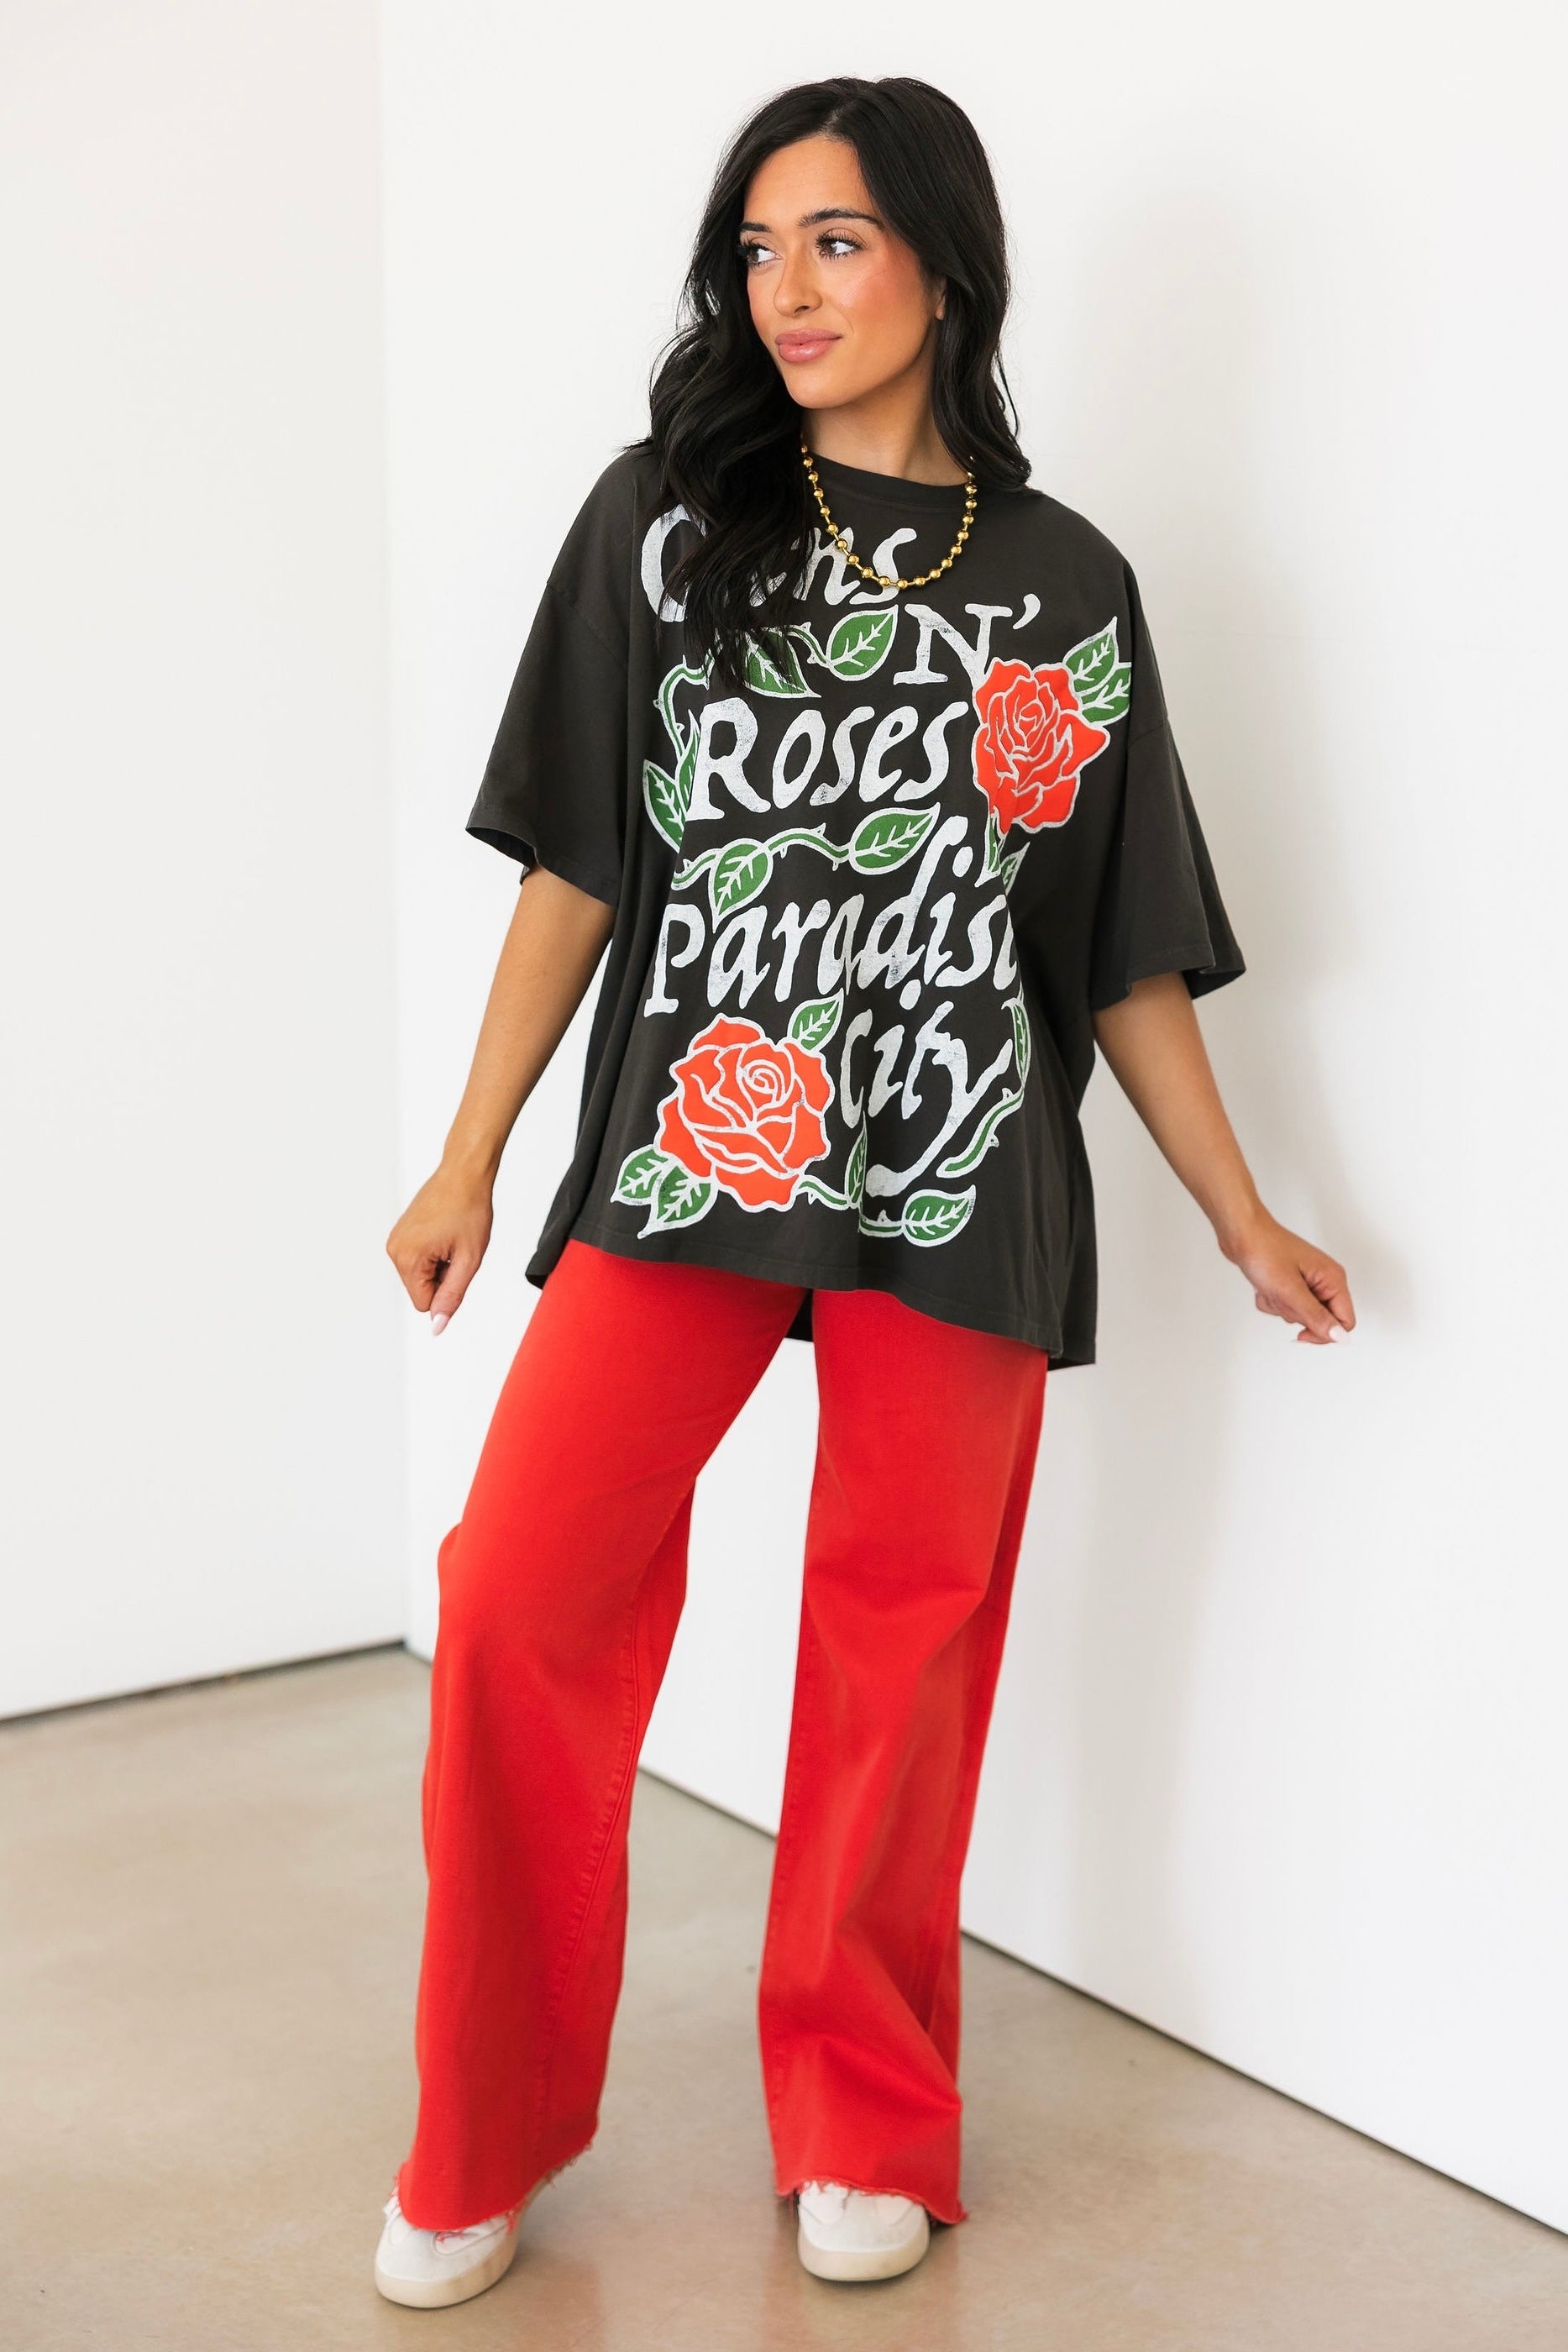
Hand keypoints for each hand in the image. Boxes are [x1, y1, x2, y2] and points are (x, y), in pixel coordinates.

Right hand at [386, 1166, 493, 1332]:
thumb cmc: (469, 1209)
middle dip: (442, 1277)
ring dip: (439, 1265)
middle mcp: (395, 1250)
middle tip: (457, 1249)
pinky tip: (444, 1233)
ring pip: (420, 1276)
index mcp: (408, 1258)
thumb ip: (452, 1297)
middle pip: (420, 1290)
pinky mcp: (400, 1233)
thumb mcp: (469, 1260)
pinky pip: (417, 1260)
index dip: (447, 1290)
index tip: (458, 1264)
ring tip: (451, 1239)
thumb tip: (437, 1326)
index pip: (424, 1303)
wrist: (464, 1174)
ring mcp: (395, 1240)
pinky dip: (433, 1254)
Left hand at [1221, 1209, 1354, 1346]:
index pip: (1345, 1322)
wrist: (1240, 1233)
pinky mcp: (1291, 1283)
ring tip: (1271, 1287)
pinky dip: (1272, 1301)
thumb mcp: (1290, 1290)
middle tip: (1281, 1295)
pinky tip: (1264, 1286)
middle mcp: (1324, 1281)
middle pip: (1320, 1320)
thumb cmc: (1264, 1251)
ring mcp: (1307, 1282)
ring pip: (1299, 1315)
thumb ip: (1316, 1316)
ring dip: (1280, 1307)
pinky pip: (1285, 1306)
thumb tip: (1340, 1338)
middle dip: (1295, 1314)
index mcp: (1333, 1279)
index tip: (1301, 1332)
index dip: (1325, 1333)